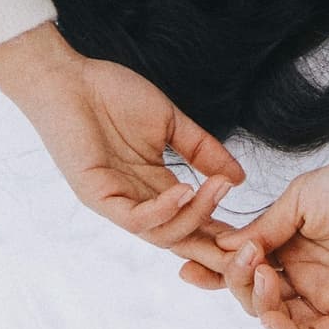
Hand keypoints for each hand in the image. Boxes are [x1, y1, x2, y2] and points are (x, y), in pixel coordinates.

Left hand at [0, 22, 242, 257]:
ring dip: (195, 215)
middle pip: (182, 240)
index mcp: (156, 188)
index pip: (195, 221)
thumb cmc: (113, 95)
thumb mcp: (169, 123)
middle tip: (250, 245)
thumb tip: (239, 178)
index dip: (224, 231)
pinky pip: (135, 217)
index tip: (260, 233)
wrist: (68, 78)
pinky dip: (163, 209)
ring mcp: (117, 203)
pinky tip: (185, 188)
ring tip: (218, 188)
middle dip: (214, 249)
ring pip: (162, 233)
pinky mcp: (97, 197)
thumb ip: (202, 149)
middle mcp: (139, 203)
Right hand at [191, 116, 328, 328]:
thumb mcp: (298, 200)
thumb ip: (264, 228)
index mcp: (287, 245)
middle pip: (253, 293)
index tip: (187, 265)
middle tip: (244, 258)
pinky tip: (273, 310)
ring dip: (258, 301)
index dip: (216, 270)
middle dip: (237, 280)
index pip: (244, 266)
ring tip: (263, 272)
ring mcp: (321, 296)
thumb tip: (226, 247)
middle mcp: (300, 274)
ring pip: (274, 317)